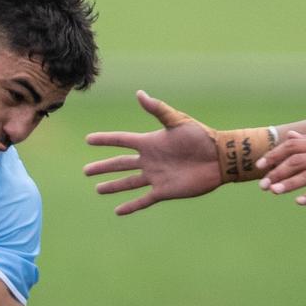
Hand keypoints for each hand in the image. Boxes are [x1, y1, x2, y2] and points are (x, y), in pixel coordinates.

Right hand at [84, 90, 222, 214]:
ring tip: (98, 190)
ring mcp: (155, 176)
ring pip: (128, 182)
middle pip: (120, 164)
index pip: (121, 141)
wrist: (219, 158)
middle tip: (86, 171)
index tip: (88, 140)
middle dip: (103, 167)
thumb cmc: (201, 136)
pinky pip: (143, 199)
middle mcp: (149, 160)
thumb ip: (158, 109)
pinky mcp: (164, 191)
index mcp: (150, 143)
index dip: (105, 140)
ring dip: (113, 186)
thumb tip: (139, 93)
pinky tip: (118, 211)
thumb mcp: (177, 121)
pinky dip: (131, 206)